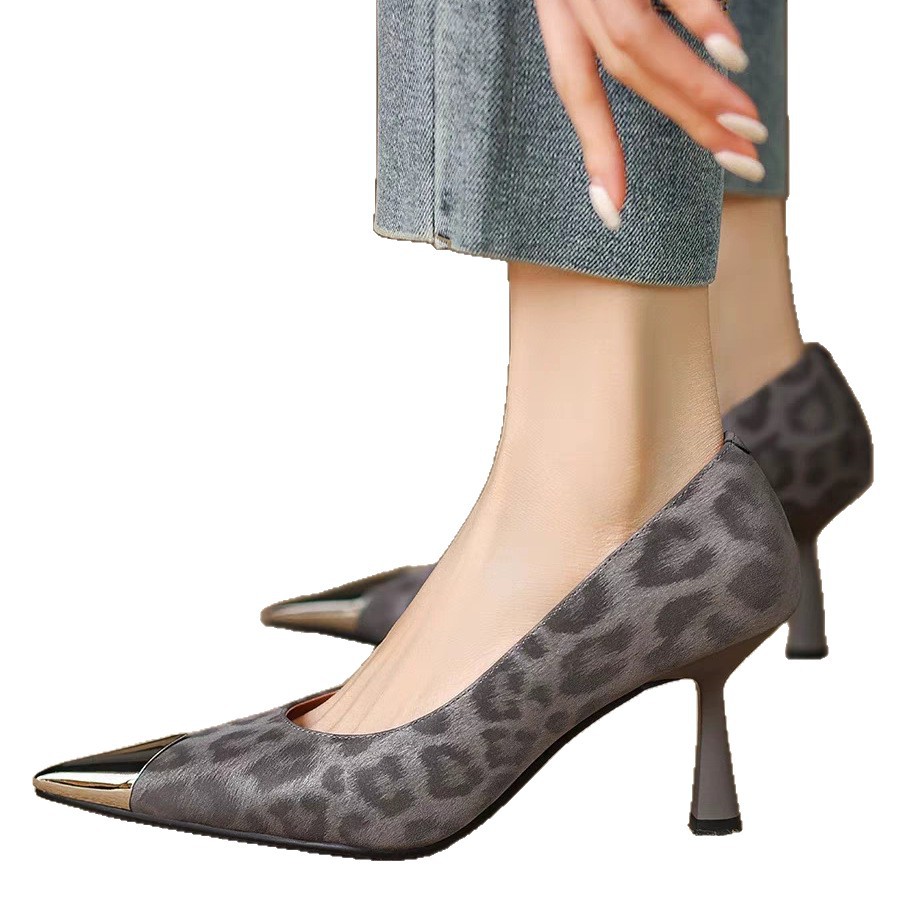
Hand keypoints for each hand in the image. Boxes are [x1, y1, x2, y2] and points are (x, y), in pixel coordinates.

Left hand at [533, 0, 766, 228]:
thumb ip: (630, 15)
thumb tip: (682, 62)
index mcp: (558, 3)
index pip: (576, 90)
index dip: (598, 152)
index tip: (613, 213)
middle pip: (626, 70)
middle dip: (688, 118)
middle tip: (742, 159)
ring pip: (638, 42)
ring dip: (697, 89)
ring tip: (744, 124)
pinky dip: (702, 16)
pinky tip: (731, 53)